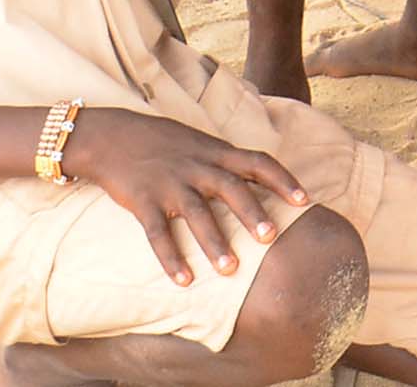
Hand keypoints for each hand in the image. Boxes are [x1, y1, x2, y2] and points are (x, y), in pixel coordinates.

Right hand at [63, 107, 310, 286]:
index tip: (305, 200)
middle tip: (271, 238)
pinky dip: (171, 257)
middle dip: (252, 213)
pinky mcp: (143, 200)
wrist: (112, 136)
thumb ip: (224, 160)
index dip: (283, 180)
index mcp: (215, 151)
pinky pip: (158, 233)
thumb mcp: (199, 143)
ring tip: (231, 269)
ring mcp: (170, 183)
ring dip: (215, 243)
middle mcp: (197, 166)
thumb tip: (255, 178)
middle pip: (231, 188)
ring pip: (198, 213)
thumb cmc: (161, 141)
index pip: (258, 162)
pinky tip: (183, 280)